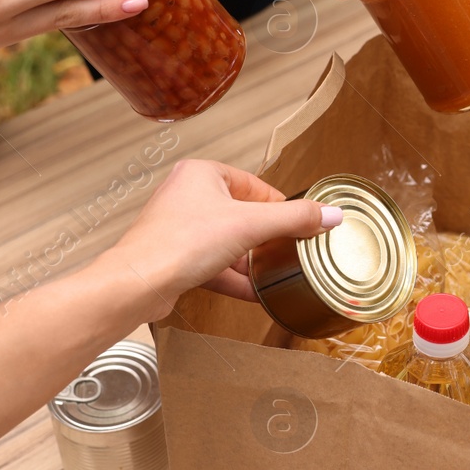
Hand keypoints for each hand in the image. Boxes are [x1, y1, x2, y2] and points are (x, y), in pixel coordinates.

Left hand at [100, 159, 343, 303]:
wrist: (139, 283)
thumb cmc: (180, 242)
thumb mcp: (250, 226)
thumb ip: (294, 220)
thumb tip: (331, 214)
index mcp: (202, 174)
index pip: (254, 185)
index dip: (280, 206)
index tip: (301, 224)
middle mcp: (188, 196)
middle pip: (242, 214)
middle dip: (266, 237)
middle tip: (291, 250)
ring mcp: (180, 229)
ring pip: (228, 243)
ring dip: (252, 261)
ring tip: (277, 274)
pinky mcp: (177, 258)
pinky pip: (214, 265)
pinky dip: (236, 279)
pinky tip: (257, 295)